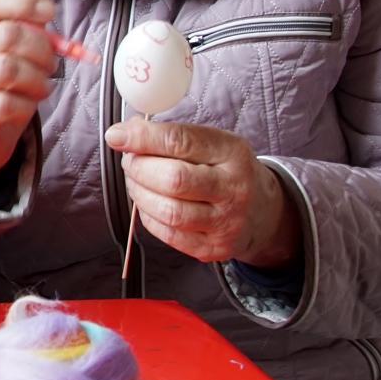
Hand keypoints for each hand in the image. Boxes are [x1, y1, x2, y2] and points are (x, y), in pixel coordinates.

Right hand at [0, 0, 57, 187]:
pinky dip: (27, 105)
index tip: (48, 12)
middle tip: (51, 63)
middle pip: (7, 35)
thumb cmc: (3, 84)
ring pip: (7, 70)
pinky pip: (6, 104)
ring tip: (41, 86)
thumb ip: (26, 14)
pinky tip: (28, 106)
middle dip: (42, 48)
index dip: (24, 1)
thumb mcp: (15, 47)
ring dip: (37, 78)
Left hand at [104, 118, 301, 267]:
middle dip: (139, 168)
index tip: (118, 136)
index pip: (181, 141)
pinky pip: (167, 233)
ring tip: (137, 182)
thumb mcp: (213, 143)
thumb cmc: (228, 171)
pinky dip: (148, 216)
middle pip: (173, 179)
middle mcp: (233, 189)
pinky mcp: (213, 248)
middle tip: (131, 162)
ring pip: (168, 210)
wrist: (262, 212)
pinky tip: (149, 204)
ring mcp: (225, 222)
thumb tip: (126, 131)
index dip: (143, 138)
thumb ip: (173, 136)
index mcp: (232, 153)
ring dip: (140, 193)